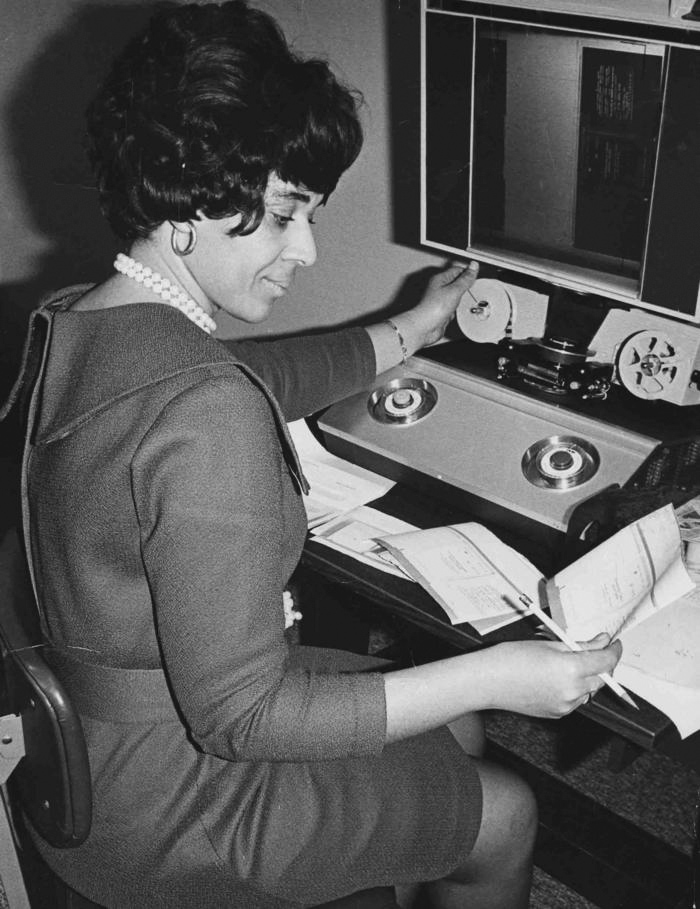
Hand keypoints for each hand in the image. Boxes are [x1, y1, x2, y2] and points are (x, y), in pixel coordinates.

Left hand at [393, 260, 479, 352]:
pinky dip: (458, 309)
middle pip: (456, 283)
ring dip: (462, 299)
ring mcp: (440, 301)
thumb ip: (466, 279)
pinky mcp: (442, 312)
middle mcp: (438, 289)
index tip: (476, 277)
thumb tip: (473, 266)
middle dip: (466, 287)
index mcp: (440, 279)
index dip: (468, 272)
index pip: (457, 270)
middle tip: (473, 289)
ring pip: (455, 296)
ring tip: (467, 300)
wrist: (425, 327)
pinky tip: (460, 311)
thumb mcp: (455, 290)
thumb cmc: (433, 308)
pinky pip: (453, 307)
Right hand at [487, 635, 621, 718]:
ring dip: (585, 677)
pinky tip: (553, 678)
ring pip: (589, 690)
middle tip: (588, 650)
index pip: (606, 661)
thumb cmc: (512, 658)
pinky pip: (575, 700)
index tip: (613, 643)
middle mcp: (573, 690)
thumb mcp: (549, 643)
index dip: (614, 650)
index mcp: (571, 669)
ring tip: (562, 665)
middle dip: (600, 664)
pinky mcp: (558, 714)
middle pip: (602, 678)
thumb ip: (580, 645)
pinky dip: (572, 689)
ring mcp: (566, 705)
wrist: (488, 681)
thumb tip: (602, 642)